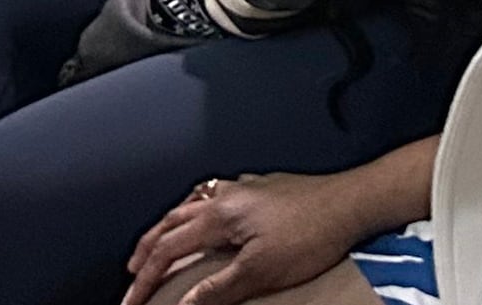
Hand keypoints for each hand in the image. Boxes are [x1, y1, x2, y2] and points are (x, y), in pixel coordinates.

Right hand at [123, 173, 365, 304]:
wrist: (350, 202)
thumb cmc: (311, 234)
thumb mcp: (261, 271)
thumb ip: (218, 288)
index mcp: (218, 216)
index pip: (167, 250)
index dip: (144, 279)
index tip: (131, 301)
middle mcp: (225, 196)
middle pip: (171, 222)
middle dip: (147, 249)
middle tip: (132, 273)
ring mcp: (243, 188)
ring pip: (191, 204)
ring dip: (169, 227)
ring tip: (159, 243)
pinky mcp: (262, 188)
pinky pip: (216, 195)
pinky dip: (198, 209)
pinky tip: (209, 214)